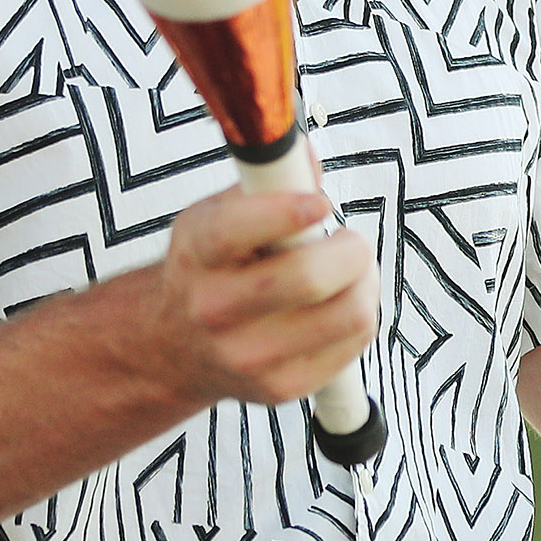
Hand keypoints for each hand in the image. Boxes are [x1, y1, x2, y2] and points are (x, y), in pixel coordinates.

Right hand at [121, 186, 376, 409]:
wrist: (175, 345)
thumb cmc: (210, 267)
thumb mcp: (219, 214)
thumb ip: (267, 183)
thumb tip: (305, 153)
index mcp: (196, 253)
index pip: (238, 229)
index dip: (289, 211)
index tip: (320, 204)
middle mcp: (213, 308)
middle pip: (308, 278)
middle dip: (349, 249)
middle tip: (350, 241)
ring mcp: (247, 356)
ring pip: (347, 313)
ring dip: (365, 282)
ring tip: (351, 271)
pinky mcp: (281, 387)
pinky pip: (356, 341)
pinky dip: (362, 313)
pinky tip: (340, 303)